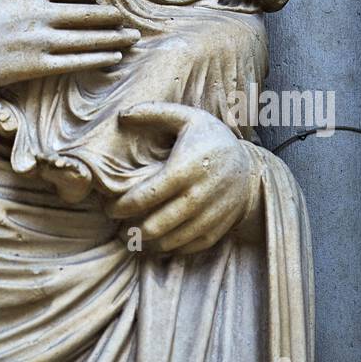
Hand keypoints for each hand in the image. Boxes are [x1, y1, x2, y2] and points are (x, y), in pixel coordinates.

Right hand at [0, 0, 138, 97]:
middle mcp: (40, 13)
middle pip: (87, 12)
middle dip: (112, 15)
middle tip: (129, 17)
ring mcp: (40, 41)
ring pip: (88, 38)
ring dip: (114, 38)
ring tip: (132, 37)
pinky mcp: (37, 66)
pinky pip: (76, 62)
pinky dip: (98, 59)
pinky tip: (113, 56)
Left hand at [108, 102, 261, 253]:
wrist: (251, 166)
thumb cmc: (211, 138)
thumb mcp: (186, 117)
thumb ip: (153, 112)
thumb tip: (121, 115)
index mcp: (186, 167)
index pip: (147, 195)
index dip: (123, 206)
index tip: (110, 208)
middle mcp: (199, 194)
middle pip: (158, 224)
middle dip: (133, 231)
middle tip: (119, 231)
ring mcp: (211, 214)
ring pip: (173, 240)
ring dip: (150, 243)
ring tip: (134, 239)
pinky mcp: (219, 228)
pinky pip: (191, 246)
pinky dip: (172, 249)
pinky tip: (158, 243)